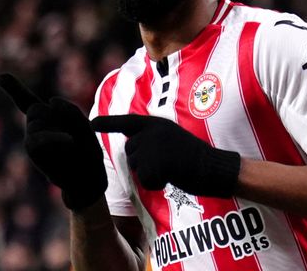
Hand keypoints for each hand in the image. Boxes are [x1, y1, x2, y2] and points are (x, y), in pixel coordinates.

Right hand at [0, 73, 106, 209]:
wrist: (88, 179)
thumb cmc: (87, 153)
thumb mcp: (85, 126)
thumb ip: (70, 109)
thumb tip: (51, 101)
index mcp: (48, 120)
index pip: (28, 102)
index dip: (14, 89)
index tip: (0, 77)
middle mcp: (35, 128)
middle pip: (38, 108)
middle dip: (54, 115)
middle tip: (72, 136)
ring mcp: (32, 138)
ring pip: (37, 118)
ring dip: (56, 127)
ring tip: (70, 146)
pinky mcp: (33, 150)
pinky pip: (38, 136)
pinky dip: (54, 136)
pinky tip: (69, 141)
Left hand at [92, 114, 240, 197]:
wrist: (215, 166)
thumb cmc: (195, 157)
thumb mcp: (171, 138)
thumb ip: (152, 138)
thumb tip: (132, 145)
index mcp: (156, 123)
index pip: (127, 122)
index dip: (108, 124)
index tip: (91, 124)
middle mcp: (152, 131)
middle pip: (131, 152)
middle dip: (143, 163)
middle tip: (169, 164)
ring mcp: (154, 146)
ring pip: (138, 167)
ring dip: (151, 174)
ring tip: (173, 169)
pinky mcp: (157, 162)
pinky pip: (147, 180)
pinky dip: (157, 184)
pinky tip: (173, 177)